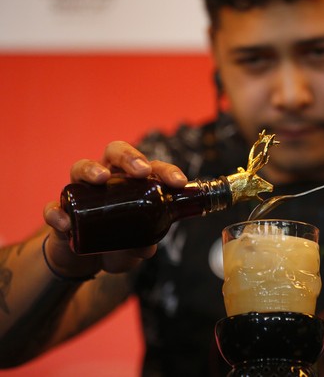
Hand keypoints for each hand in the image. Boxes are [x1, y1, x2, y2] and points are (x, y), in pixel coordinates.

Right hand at [43, 141, 187, 276]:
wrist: (84, 261)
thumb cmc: (117, 244)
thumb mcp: (135, 249)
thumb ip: (142, 246)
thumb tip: (146, 249)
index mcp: (133, 183)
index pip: (151, 168)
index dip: (166, 171)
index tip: (178, 183)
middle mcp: (107, 180)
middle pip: (115, 152)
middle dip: (129, 157)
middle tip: (141, 172)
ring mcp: (81, 192)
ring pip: (80, 167)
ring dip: (90, 169)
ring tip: (101, 179)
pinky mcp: (61, 211)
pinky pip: (54, 206)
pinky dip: (58, 212)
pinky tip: (66, 223)